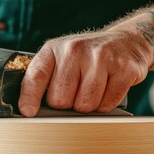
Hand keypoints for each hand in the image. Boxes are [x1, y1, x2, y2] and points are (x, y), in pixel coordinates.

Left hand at [18, 31, 149, 115]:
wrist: (126, 42)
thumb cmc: (88, 57)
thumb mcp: (61, 60)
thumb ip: (44, 81)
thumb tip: (30, 111)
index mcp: (54, 49)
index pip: (36, 76)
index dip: (29, 97)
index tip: (27, 112)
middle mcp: (75, 49)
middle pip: (60, 100)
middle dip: (68, 104)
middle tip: (77, 90)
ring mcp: (101, 57)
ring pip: (85, 105)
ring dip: (88, 106)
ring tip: (93, 89)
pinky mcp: (123, 69)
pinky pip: (107, 105)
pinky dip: (106, 105)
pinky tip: (107, 89)